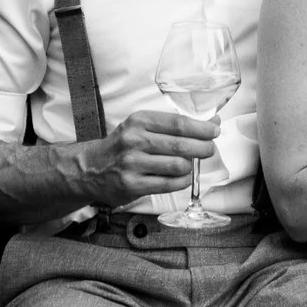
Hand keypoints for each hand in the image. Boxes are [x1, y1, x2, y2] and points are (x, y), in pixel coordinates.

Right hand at [83, 109, 218, 207]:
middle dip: (203, 148)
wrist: (92, 168)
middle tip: (209, 149)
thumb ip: (173, 125)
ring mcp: (133, 164)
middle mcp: (135, 140)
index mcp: (139, 121)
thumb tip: (211, 122)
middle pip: (181, 145)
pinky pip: (170, 184)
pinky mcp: (133, 185)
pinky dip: (182, 181)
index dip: (201, 128)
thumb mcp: (142, 126)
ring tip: (187, 164)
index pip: (178, 123)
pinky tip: (181, 177)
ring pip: (178, 166)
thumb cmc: (124, 145)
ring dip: (190, 166)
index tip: (214, 130)